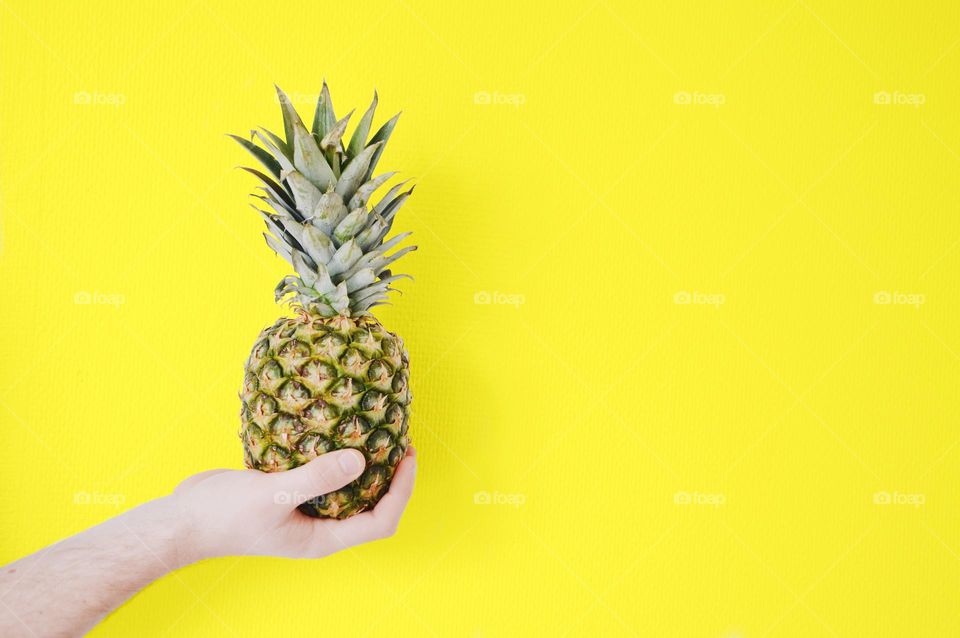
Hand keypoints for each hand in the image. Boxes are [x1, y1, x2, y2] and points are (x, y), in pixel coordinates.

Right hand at [171, 446, 415, 562]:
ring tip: (374, 427)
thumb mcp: (274, 494)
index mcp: (323, 538)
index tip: (407, 455)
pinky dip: (333, 454)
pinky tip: (335, 426)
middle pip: (372, 504)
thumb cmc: (224, 516)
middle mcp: (319, 526)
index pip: (380, 521)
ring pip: (347, 487)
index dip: (401, 491)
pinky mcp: (288, 491)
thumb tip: (360, 459)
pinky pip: (321, 473)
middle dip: (389, 474)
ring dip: (364, 462)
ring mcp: (304, 510)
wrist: (182, 519)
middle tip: (397, 436)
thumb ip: (317, 478)